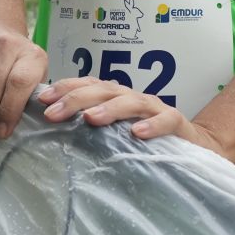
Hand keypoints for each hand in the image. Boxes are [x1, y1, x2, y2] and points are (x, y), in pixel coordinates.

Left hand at [37, 78, 224, 153]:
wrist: (193, 148)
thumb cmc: (145, 141)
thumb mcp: (114, 135)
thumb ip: (89, 132)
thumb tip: (50, 135)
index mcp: (116, 98)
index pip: (88, 86)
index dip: (65, 89)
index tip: (41, 100)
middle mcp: (134, 99)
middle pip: (104, 91)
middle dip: (77, 99)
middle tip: (54, 113)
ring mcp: (156, 109)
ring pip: (131, 102)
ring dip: (110, 109)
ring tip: (91, 119)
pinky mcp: (178, 124)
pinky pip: (166, 121)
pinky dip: (152, 125)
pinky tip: (137, 133)